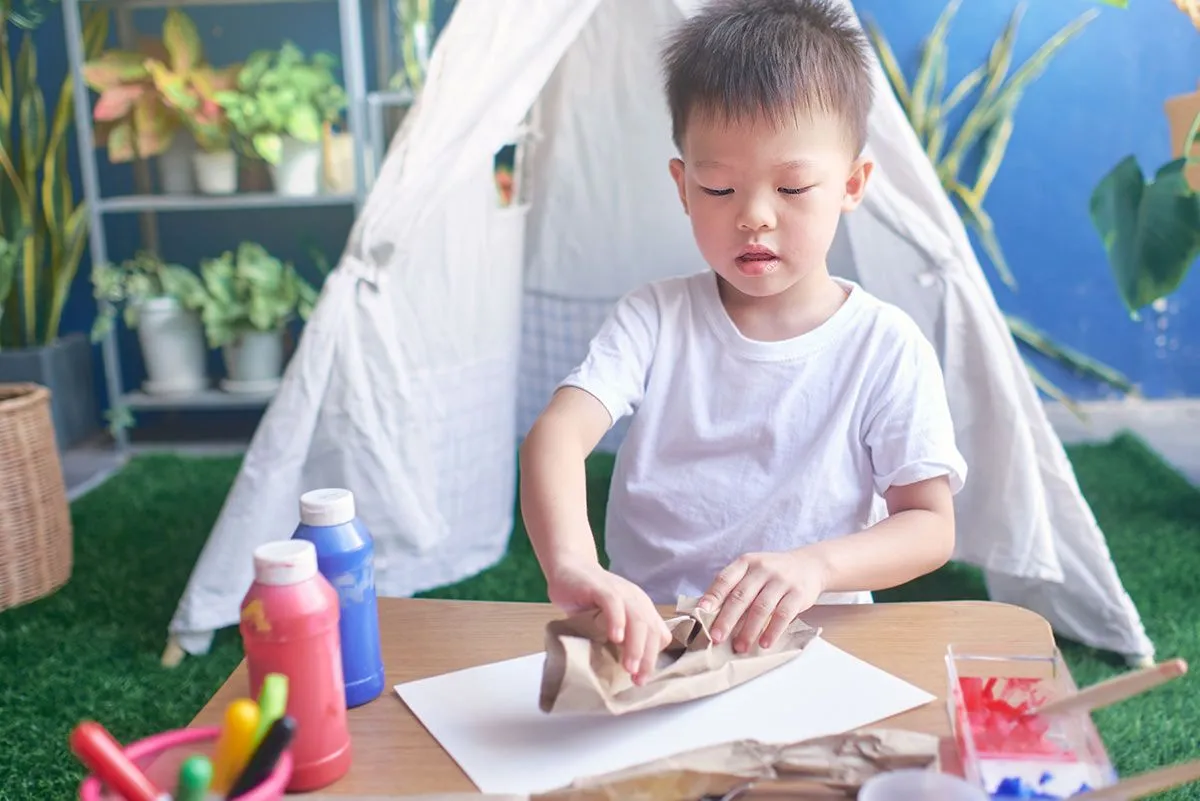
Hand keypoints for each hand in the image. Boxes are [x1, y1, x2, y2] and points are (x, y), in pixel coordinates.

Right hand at [546, 557, 672, 683]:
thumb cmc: (588, 599)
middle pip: (651, 630)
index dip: (652, 658)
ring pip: (637, 619)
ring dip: (635, 646)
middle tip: (638, 679)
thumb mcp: (609, 621)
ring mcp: (620, 591)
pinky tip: (615, 638)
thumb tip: (626, 670)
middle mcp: (636, 599)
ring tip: (629, 667)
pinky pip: (613, 604)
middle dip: (647, 658)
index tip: (641, 679)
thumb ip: (620, 638)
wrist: (568, 568)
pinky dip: (617, 621)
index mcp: (642, 608)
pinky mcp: (601, 587)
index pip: (658, 635)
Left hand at [697, 550, 825, 652]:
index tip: (701, 612)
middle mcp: (762, 569)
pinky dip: (773, 631)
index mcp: (746, 562)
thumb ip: (734, 587)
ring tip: (740, 647)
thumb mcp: (752, 571)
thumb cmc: (771, 574)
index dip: (712, 596)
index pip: (725, 579)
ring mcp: (781, 580)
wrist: (809, 565)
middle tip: (716, 638)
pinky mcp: (798, 593)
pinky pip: (783, 614)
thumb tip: (709, 613)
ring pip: (761, 607)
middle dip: (727, 619)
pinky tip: (764, 643)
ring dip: (748, 630)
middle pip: (741, 596)